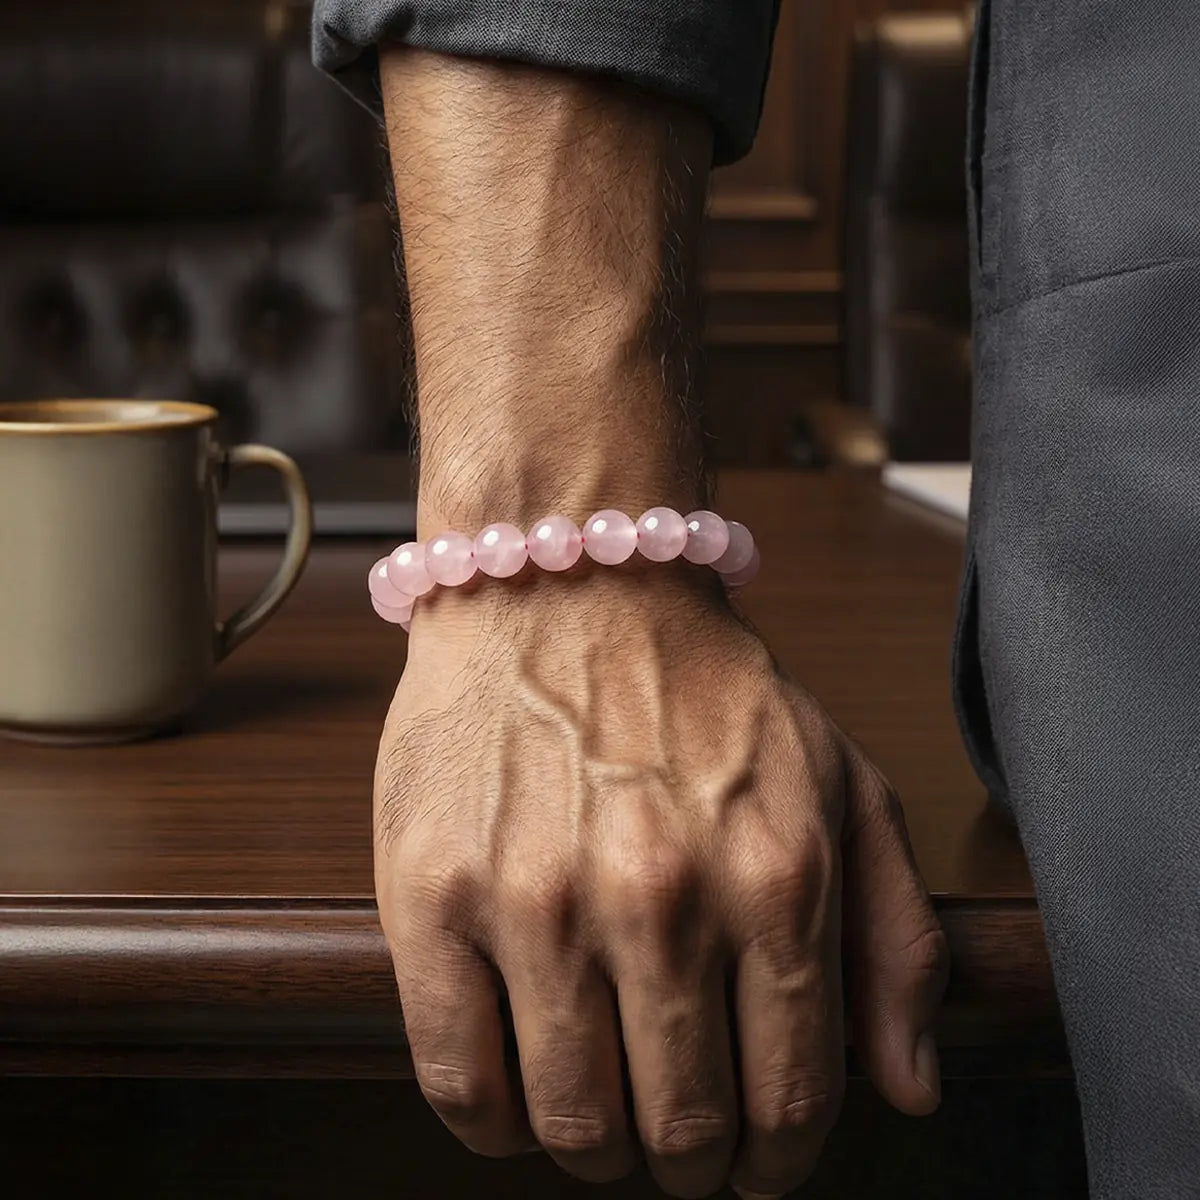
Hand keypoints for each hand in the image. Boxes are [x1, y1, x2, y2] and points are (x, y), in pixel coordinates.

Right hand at [375, 566, 948, 1197]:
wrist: (567, 587)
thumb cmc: (703, 687)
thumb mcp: (841, 782)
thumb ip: (895, 937)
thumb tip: (909, 1090)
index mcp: (776, 875)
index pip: (794, 1101)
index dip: (778, 1160)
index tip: (754, 1159)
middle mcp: (661, 897)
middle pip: (682, 1132)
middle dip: (690, 1162)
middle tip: (675, 1135)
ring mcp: (537, 899)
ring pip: (572, 1125)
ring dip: (596, 1147)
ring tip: (600, 1108)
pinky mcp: (434, 895)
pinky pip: (458, 1082)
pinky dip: (493, 1124)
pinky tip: (518, 1091)